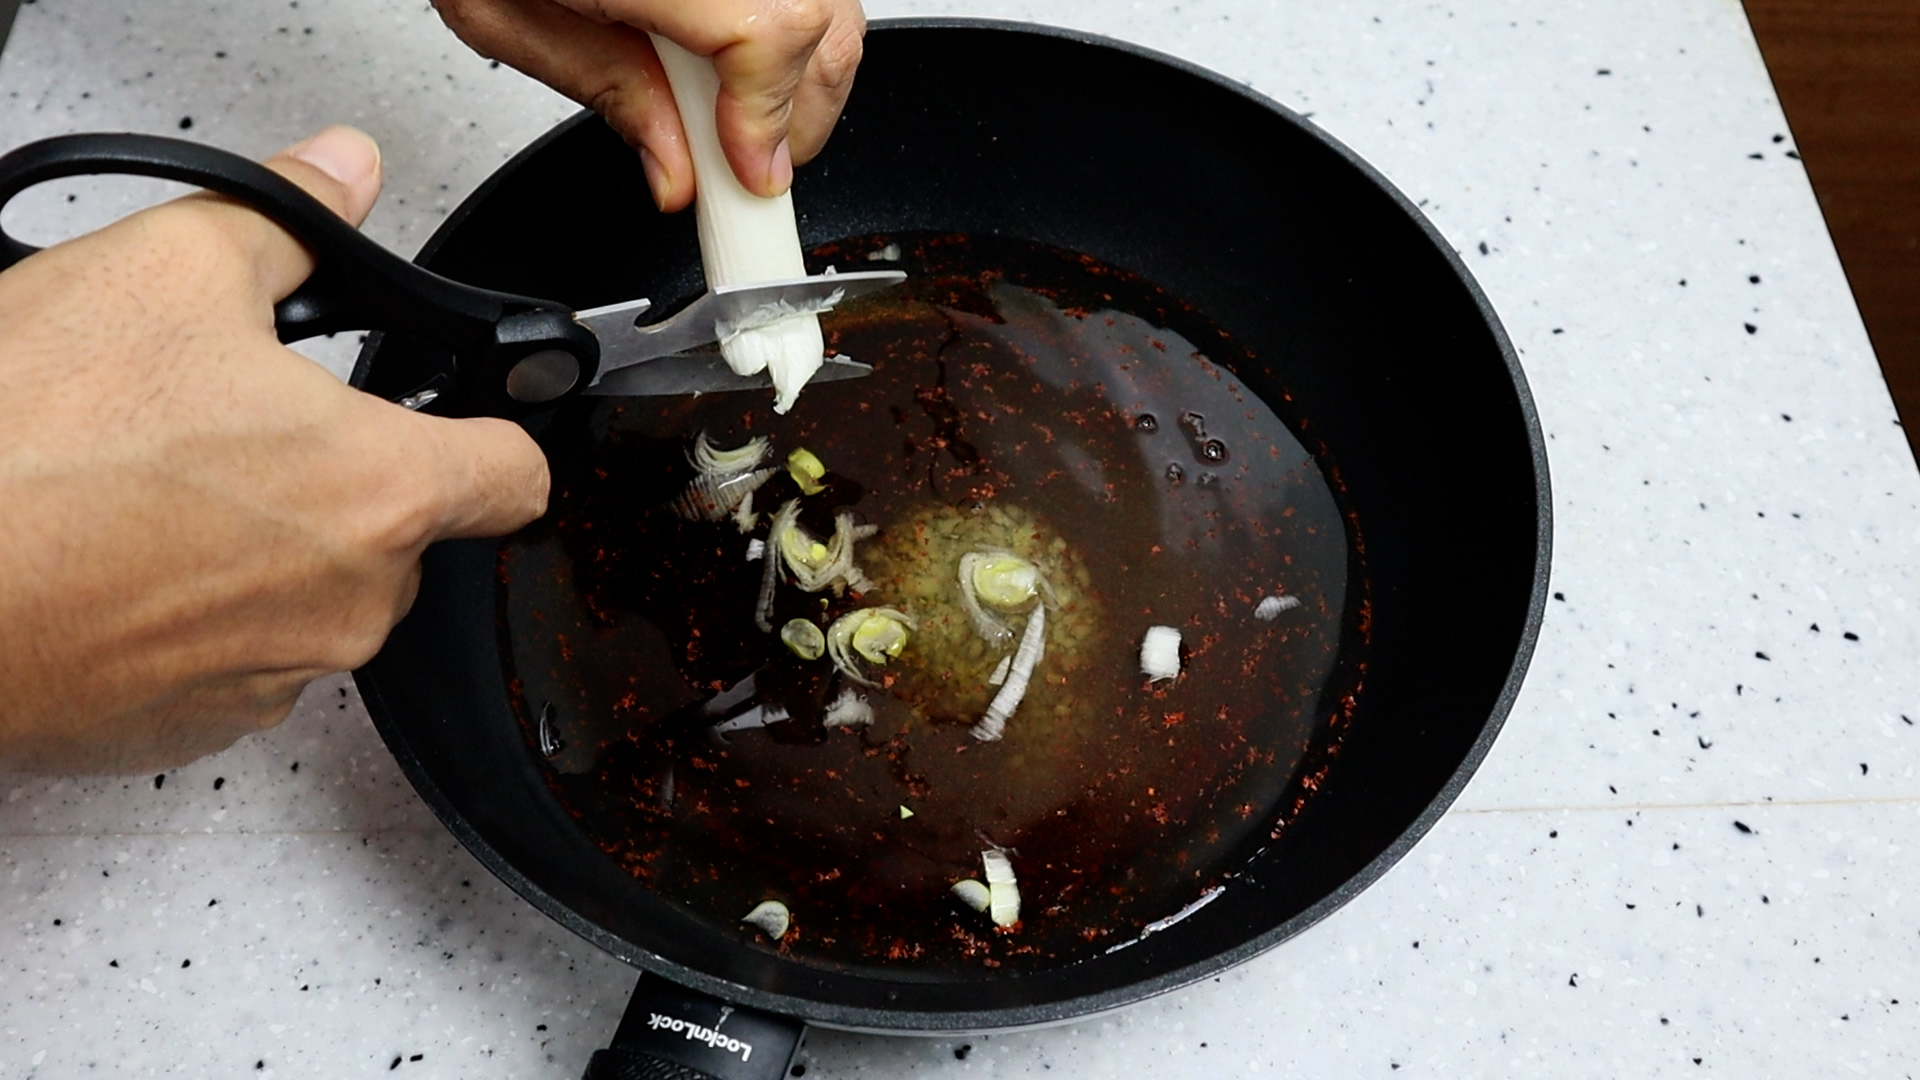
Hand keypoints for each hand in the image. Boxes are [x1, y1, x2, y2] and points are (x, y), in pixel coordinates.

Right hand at [0, 126, 549, 773]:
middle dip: (339, 479)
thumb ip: (284, 220)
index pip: (516, 477)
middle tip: (239, 430)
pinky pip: (235, 655)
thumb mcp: (163, 274)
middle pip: (400, 531)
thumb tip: (341, 173)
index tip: (469, 422)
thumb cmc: (25, 453)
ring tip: (157, 490)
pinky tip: (120, 558)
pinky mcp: (196, 724)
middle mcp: (350, 603)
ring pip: (313, 593)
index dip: (497, 434)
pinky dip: (195, 612)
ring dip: (263, 544)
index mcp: (378, 492)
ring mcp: (274, 676)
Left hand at [431, 0, 864, 208]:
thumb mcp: (505, 17)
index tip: (752, 177)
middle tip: (750, 166)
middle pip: (818, 20)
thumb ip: (607, 92)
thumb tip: (680, 173)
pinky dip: (788, 28)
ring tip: (741, 113)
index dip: (769, 120)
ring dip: (803, 71)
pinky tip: (734, 58)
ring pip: (830, 3)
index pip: (767, 32)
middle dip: (799, 112)